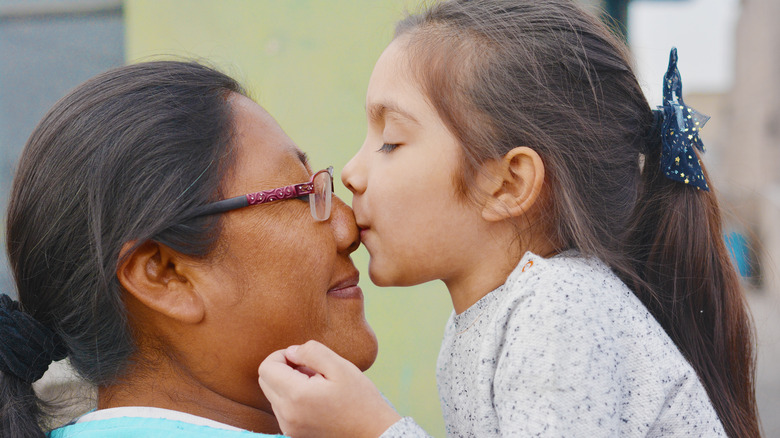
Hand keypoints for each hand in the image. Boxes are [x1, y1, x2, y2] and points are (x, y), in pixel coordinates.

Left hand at [258, 340, 400, 437]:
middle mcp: (286, 415)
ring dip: (287, 383)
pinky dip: (292, 397)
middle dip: (283, 368)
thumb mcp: (340, 367)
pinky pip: (281, 409)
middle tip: (310, 368)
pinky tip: (316, 397)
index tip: (302, 357)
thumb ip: (312, 352)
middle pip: (265, 381)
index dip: (281, 355)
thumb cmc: (360, 399)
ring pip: (272, 394)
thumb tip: (291, 352)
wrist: (373, 434)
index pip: (266, 368)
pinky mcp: (293, 433)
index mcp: (296, 396)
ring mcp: (289, 427)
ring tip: (316, 383)